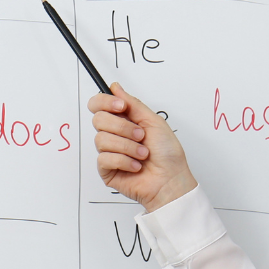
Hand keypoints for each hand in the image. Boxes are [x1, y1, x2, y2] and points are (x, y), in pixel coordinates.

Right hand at [88, 83, 196, 211]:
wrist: (170, 180)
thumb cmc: (167, 154)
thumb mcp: (154, 121)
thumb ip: (133, 103)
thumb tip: (115, 88)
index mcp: (125, 120)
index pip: (99, 104)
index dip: (105, 102)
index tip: (122, 107)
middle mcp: (115, 134)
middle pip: (98, 119)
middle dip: (122, 127)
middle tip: (140, 135)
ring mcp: (110, 152)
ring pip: (101, 139)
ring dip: (127, 146)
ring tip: (142, 154)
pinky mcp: (107, 169)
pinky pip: (104, 158)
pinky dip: (124, 160)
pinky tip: (135, 165)